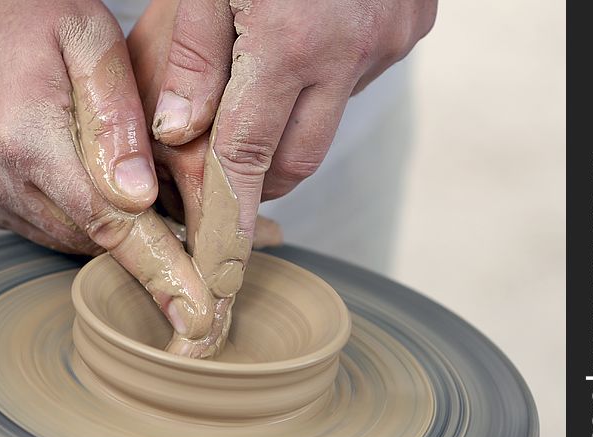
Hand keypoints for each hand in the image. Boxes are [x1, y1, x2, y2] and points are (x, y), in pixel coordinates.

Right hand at [0, 0, 213, 338]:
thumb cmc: (19, 16)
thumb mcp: (86, 36)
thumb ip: (117, 115)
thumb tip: (141, 196)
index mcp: (28, 139)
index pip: (110, 226)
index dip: (161, 272)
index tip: (198, 314)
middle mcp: (0, 180)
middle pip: (96, 242)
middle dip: (156, 256)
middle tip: (205, 259)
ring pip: (75, 241)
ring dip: (122, 237)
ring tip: (163, 214)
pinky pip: (50, 229)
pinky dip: (89, 222)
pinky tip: (112, 195)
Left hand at [145, 0, 435, 295]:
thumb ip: (192, 54)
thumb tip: (181, 133)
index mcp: (292, 39)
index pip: (246, 154)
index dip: (224, 210)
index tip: (213, 253)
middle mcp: (352, 50)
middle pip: (296, 161)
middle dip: (255, 176)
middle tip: (219, 164)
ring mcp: (389, 41)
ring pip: (327, 122)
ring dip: (288, 124)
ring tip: (260, 83)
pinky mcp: (412, 27)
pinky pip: (357, 82)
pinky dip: (322, 84)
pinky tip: (306, 44)